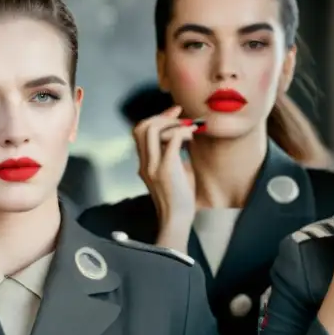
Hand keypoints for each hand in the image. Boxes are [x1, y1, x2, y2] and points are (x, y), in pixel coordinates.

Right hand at [133, 105, 198, 243]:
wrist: (177, 220)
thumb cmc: (180, 198)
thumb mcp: (174, 172)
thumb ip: (173, 155)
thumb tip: (183, 137)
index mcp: (144, 163)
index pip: (140, 131)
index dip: (156, 118)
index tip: (174, 114)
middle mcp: (145, 163)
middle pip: (141, 127)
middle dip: (162, 115)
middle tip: (181, 115)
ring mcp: (153, 166)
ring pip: (151, 129)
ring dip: (171, 122)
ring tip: (188, 126)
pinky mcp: (166, 169)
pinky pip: (172, 139)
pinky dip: (183, 131)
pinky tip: (193, 135)